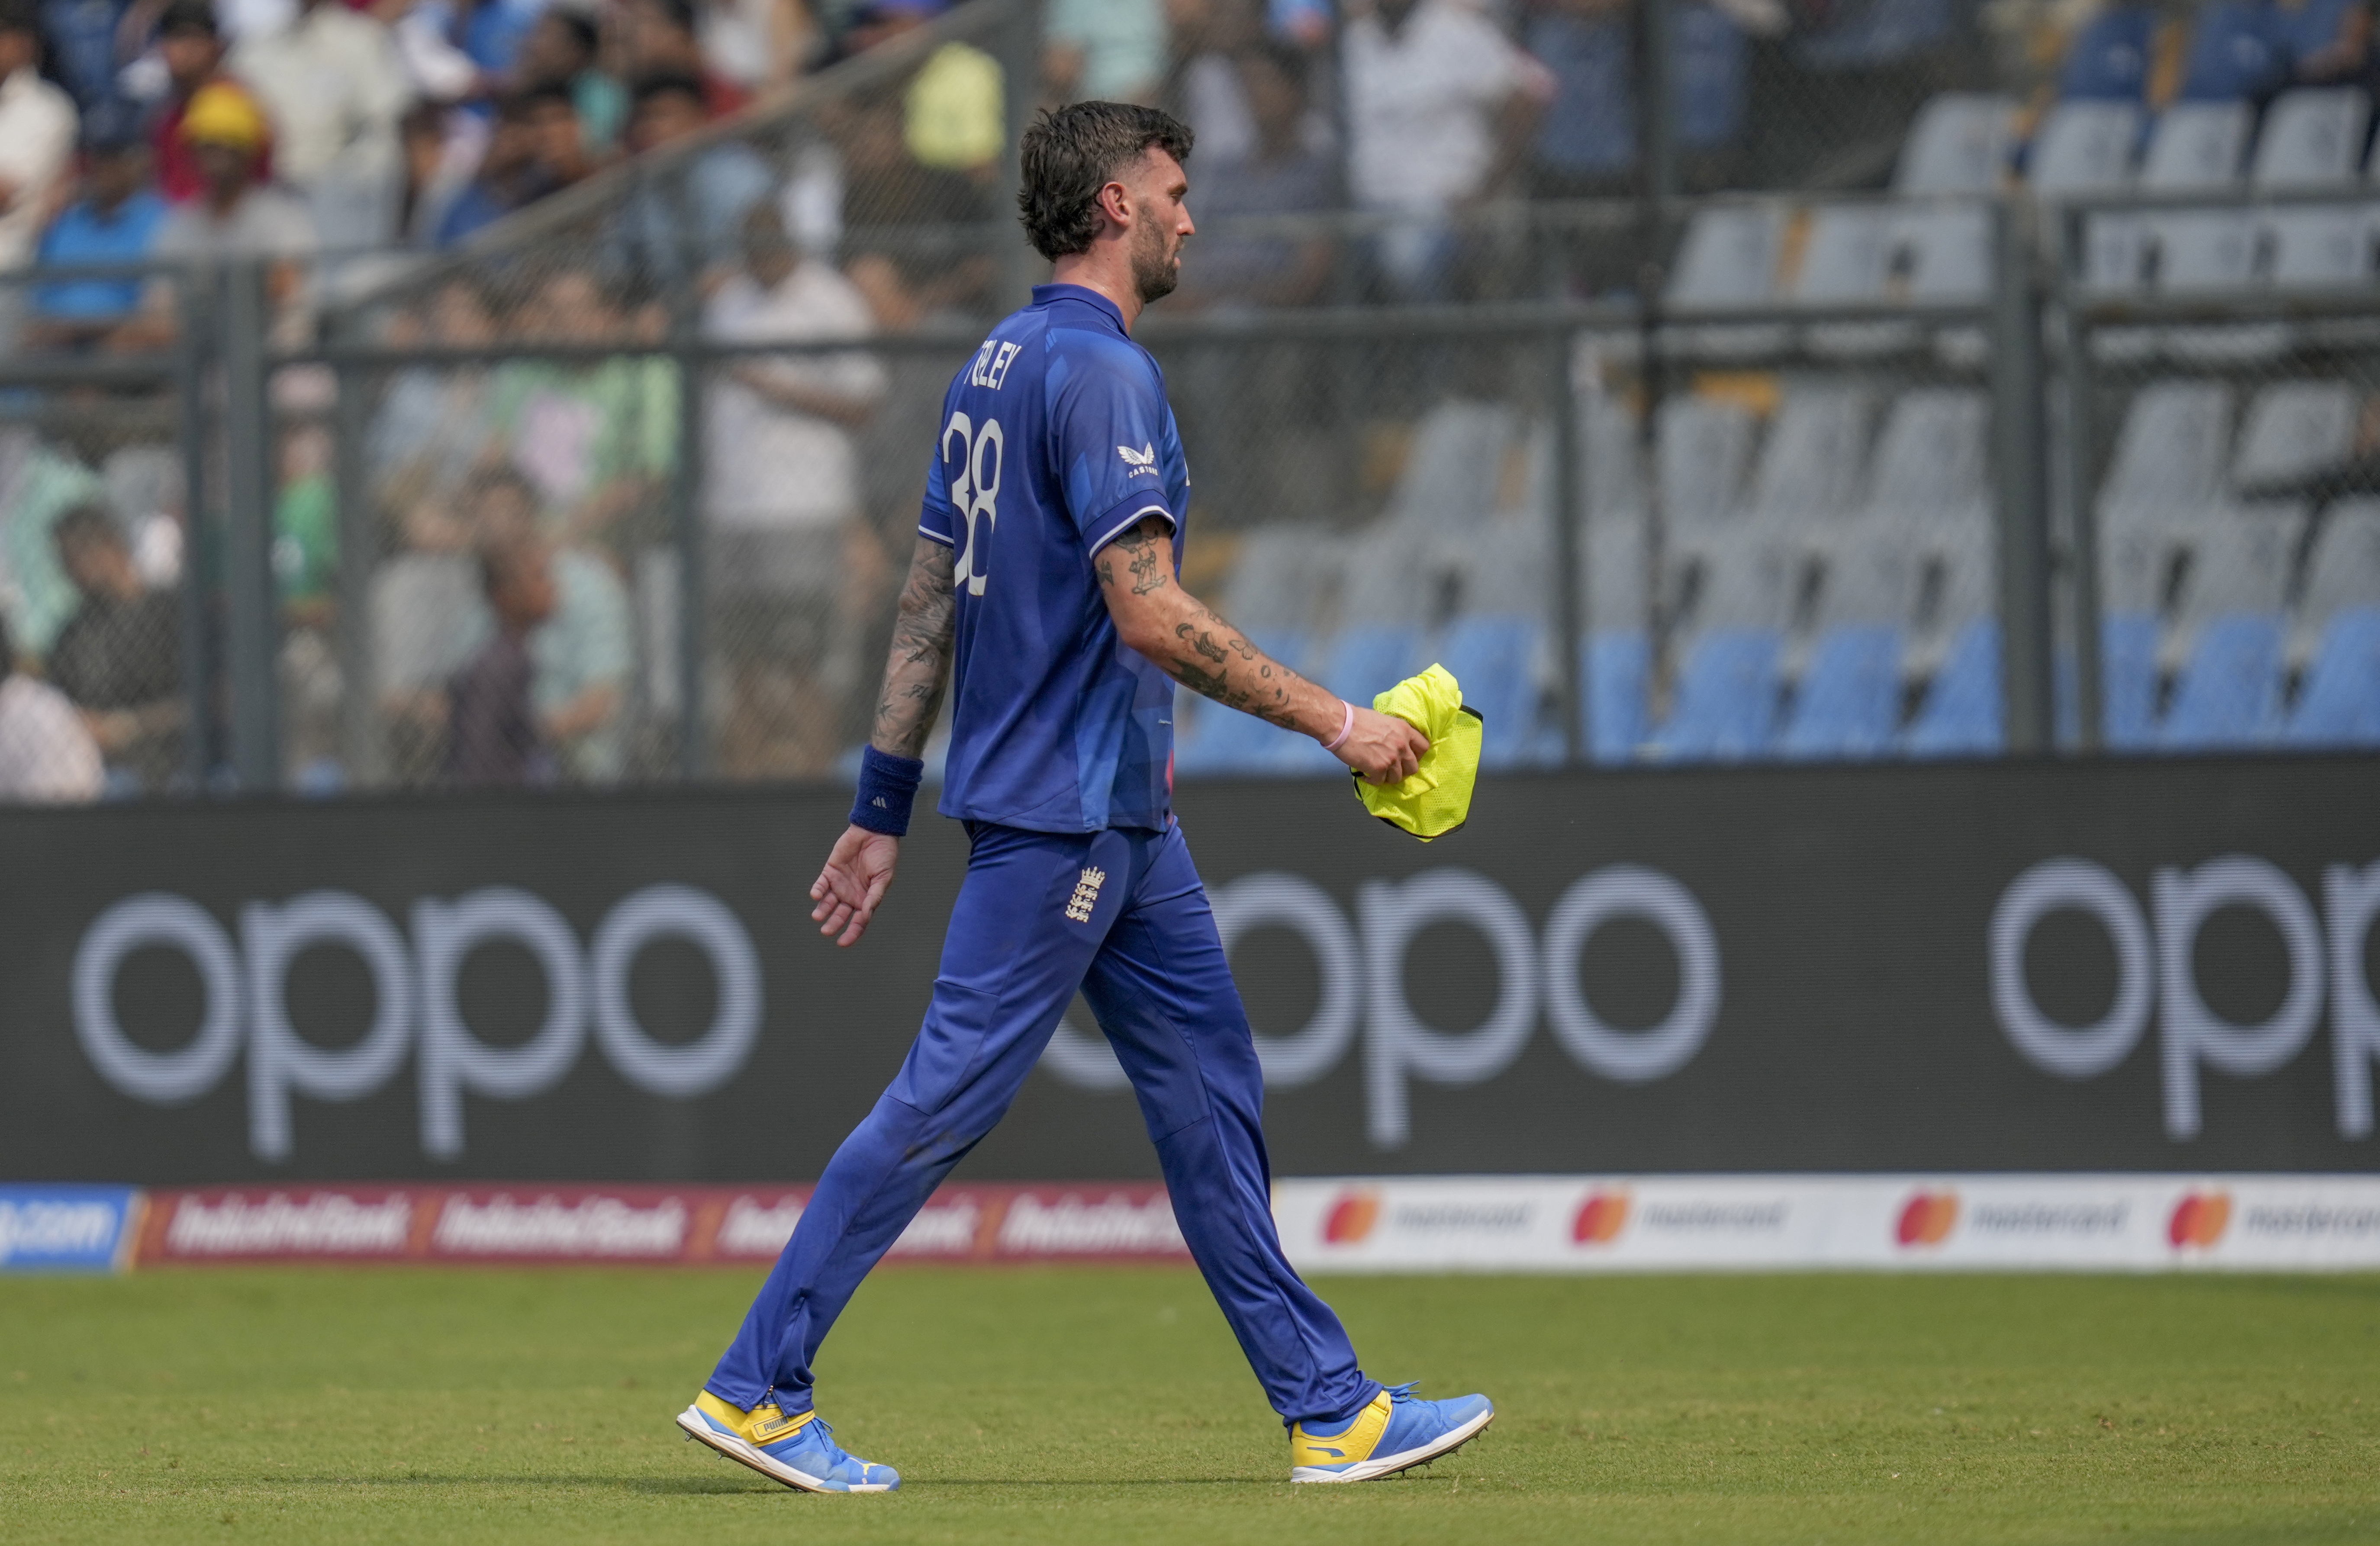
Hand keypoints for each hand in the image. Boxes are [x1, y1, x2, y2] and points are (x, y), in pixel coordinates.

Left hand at [810, 824, 899, 945]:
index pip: (858, 921)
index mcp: (866, 899)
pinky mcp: (830, 871)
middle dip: (833, 924)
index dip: (851, 933)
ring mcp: (840, 884)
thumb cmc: (883, 855)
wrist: (873, 832)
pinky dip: (817, 891)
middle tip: (826, 931)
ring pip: (828, 903)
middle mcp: (852, 894)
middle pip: (840, 915)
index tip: (842, 943)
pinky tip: (816, 895)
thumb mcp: (883, 877)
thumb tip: (865, 915)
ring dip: (822, 910)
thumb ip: (874, 896)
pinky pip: (821, 884)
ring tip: (817, 916)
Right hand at [1328, 705, 1428, 785]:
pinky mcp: (1378, 769)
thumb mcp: (1384, 720)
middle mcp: (1402, 745)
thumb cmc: (1357, 719)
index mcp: (1404, 730)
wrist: (1341, 724)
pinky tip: (1365, 775)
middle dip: (1403, 770)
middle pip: (1413, 767)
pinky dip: (1372, 781)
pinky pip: (1380, 782)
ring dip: (1387, 777)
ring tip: (1376, 772)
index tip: (1407, 758)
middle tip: (1391, 769)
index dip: (1416, 755)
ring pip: (1397, 778)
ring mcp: (1391, 758)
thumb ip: (1394, 733)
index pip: (1424, 747)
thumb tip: (1392, 743)